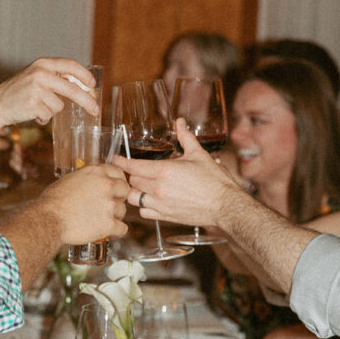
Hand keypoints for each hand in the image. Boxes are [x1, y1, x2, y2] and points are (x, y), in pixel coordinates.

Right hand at [0, 58, 99, 131]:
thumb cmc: (18, 92)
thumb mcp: (35, 77)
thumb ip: (55, 78)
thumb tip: (82, 87)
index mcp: (42, 63)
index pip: (70, 64)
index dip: (84, 75)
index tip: (93, 84)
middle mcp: (40, 73)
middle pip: (72, 89)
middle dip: (87, 101)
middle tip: (96, 110)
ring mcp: (36, 89)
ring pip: (59, 106)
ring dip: (50, 111)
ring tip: (36, 107)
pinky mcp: (33, 104)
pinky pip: (48, 115)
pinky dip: (42, 118)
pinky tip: (31, 113)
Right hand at [38, 164, 128, 244]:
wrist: (48, 219)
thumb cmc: (53, 201)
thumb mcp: (70, 179)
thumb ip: (87, 179)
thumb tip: (92, 182)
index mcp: (96, 172)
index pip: (119, 172)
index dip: (118, 182)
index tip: (115, 189)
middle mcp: (106, 185)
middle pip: (125, 191)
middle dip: (119, 199)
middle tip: (108, 206)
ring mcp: (108, 205)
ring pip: (122, 211)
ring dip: (114, 216)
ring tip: (100, 220)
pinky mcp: (108, 224)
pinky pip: (122, 228)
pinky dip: (116, 232)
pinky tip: (108, 232)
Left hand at [115, 118, 239, 228]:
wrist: (225, 206)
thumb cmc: (214, 181)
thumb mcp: (199, 155)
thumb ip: (185, 137)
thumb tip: (180, 122)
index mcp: (164, 171)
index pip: (132, 166)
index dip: (120, 161)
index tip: (114, 158)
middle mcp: (158, 189)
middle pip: (131, 181)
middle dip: (130, 174)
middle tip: (132, 170)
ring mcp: (160, 205)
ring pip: (133, 198)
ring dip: (134, 191)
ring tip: (139, 185)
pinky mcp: (165, 217)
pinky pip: (144, 212)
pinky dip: (143, 206)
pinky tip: (149, 200)